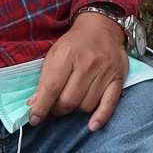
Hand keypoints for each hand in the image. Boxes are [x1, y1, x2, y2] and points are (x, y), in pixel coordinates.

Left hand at [31, 11, 126, 130]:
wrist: (102, 26)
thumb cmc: (74, 43)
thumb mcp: (54, 54)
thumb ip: (44, 80)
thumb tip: (34, 105)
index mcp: (67, 54)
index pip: (52, 88)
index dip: (41, 107)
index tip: (34, 119)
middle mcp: (88, 63)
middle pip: (69, 100)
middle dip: (58, 110)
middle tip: (55, 108)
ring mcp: (105, 71)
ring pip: (87, 105)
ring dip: (76, 110)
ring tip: (72, 103)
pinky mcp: (118, 78)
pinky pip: (109, 104)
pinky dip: (100, 117)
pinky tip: (92, 126)